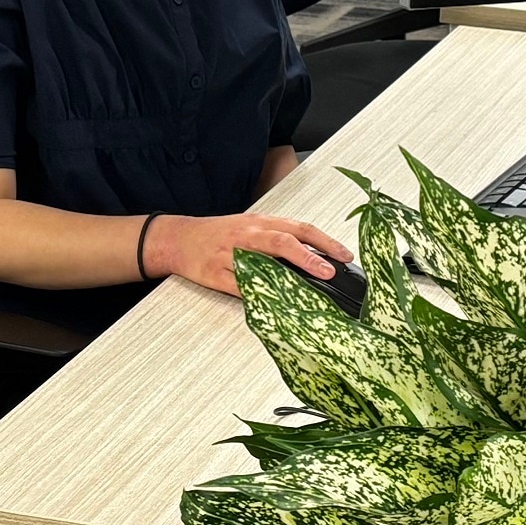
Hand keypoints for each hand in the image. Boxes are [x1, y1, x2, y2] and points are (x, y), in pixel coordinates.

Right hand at [143, 213, 353, 295]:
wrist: (181, 238)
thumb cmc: (222, 233)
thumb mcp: (253, 227)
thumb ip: (280, 239)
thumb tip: (316, 257)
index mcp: (262, 222)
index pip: (300, 228)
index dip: (325, 241)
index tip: (344, 254)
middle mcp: (249, 235)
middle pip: (283, 241)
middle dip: (309, 256)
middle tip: (330, 271)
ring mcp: (231, 254)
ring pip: (261, 263)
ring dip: (285, 276)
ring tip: (306, 288)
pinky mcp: (216, 274)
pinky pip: (238, 286)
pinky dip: (255, 294)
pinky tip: (271, 302)